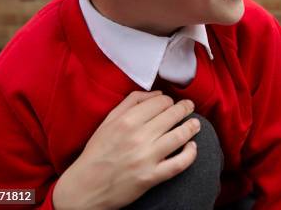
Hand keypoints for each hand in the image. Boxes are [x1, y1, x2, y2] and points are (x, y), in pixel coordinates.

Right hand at [53, 90, 199, 209]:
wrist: (85, 188)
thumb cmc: (97, 152)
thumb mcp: (108, 121)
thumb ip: (131, 102)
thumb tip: (157, 93)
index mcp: (127, 121)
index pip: (160, 102)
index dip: (169, 100)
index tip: (170, 103)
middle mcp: (138, 137)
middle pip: (173, 114)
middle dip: (185, 108)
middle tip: (189, 107)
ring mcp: (146, 157)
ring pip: (180, 135)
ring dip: (192, 127)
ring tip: (195, 124)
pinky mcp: (151, 177)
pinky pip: (179, 163)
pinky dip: (190, 153)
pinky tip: (192, 147)